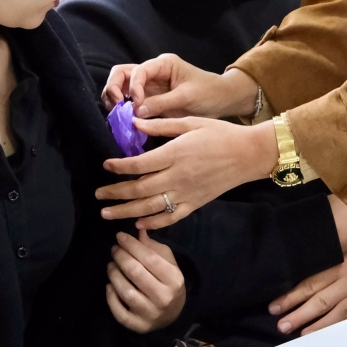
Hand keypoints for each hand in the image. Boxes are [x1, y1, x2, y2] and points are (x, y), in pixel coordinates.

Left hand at [97, 118, 276, 229]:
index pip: (139, 164)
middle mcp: (178, 176)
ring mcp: (186, 193)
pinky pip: (171, 217)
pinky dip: (153, 223)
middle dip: (115, 193)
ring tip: (107, 213)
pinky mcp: (195, 204)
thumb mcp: (190, 122)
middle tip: (98, 195)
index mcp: (175, 154)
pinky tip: (138, 224)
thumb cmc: (219, 133)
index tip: (105, 165)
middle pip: (139, 189)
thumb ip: (161, 124)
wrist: (248, 154)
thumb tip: (134, 122)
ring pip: (150, 207)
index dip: (119, 166)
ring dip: (126, 211)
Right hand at [102, 56, 257, 120]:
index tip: (137, 104)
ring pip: (122, 87)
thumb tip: (135, 112)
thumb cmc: (209, 93)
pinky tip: (124, 120)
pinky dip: (123, 109)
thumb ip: (161, 103)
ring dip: (115, 99)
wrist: (222, 101)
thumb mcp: (187, 97)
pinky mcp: (150, 100)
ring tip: (117, 114)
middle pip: (122, 74)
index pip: (138, 71)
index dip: (133, 87)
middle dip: (114, 88)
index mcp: (163, 65)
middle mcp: (152, 72)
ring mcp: (149, 86)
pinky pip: (131, 102)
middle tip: (116, 107)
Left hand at [106, 230, 185, 332]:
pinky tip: (109, 286)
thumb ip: (153, 247)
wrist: (174, 314)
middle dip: (121, 257)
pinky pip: (120, 313)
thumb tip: (138, 231)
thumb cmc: (168, 282)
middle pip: (136, 273)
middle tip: (114, 249)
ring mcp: (151, 314)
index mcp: (174, 279)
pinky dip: (111, 298)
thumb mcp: (168, 262)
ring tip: (110, 265)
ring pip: (126, 292)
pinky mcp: (139, 326)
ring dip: (114, 275)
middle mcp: (164, 297)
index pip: (150, 258)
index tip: (119, 236)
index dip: (132, 245)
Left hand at [268, 250, 346, 335]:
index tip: (274, 306)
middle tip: (281, 325)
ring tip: (300, 334)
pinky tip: (330, 336)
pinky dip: (343, 330)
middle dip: (298, 315)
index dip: (291, 296)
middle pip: (319, 301)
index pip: (310, 283)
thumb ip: (329, 253)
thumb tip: (301, 258)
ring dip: (317, 326)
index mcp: (341, 264)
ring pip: (336, 314)